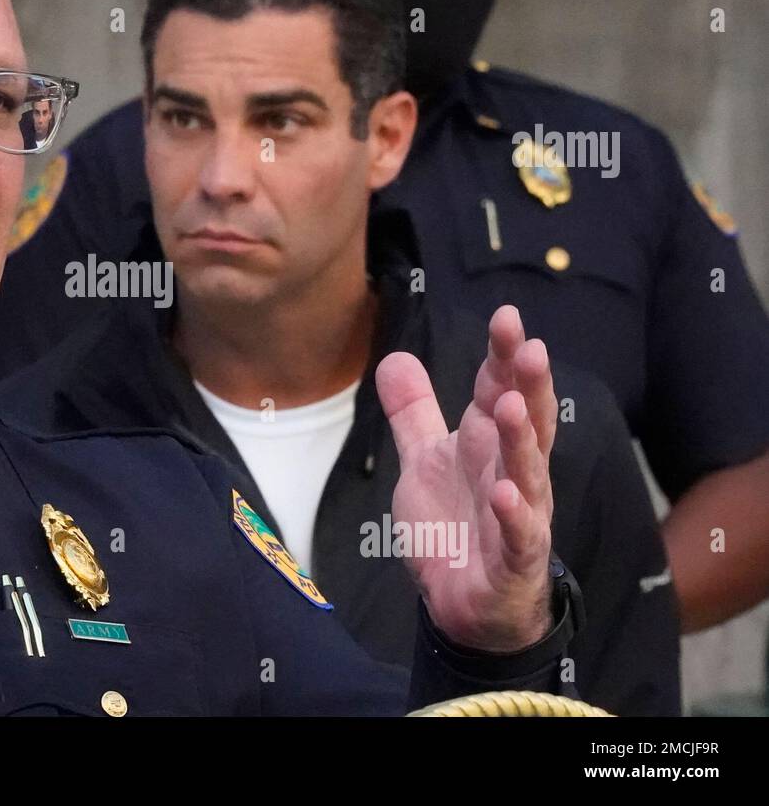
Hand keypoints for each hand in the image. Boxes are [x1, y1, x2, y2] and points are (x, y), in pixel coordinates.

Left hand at [375, 305, 555, 651]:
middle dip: (527, 384)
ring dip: (520, 439)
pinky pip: (519, 535)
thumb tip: (394, 356)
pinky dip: (514, 515)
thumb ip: (414, 413)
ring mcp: (520, 516)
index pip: (500, 391)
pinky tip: (504, 494)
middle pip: (526, 421)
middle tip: (529, 346)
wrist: (466, 607)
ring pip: (527, 472)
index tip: (507, 316)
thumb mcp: (425, 462)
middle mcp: (511, 473)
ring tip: (508, 405)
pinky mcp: (515, 561)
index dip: (503, 357)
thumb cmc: (455, 528)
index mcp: (489, 446)